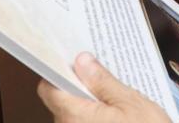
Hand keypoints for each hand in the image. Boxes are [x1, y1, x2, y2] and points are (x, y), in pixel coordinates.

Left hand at [37, 53, 170, 122]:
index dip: (59, 71)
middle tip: (104, 79)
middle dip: (80, 88)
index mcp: (75, 116)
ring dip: (90, 105)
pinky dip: (95, 118)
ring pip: (74, 115)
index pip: (49, 89)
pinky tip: (116, 117)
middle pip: (62, 102)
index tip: (74, 62)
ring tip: (116, 101)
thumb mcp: (129, 102)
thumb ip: (103, 81)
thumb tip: (83, 62)